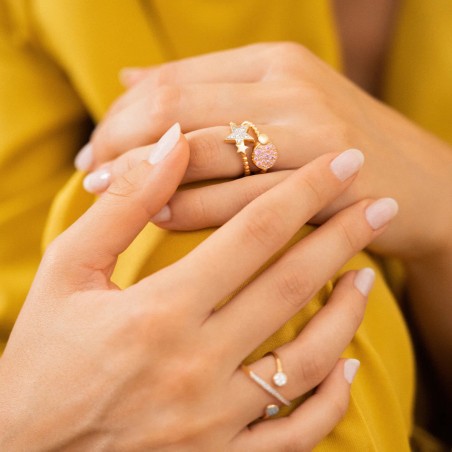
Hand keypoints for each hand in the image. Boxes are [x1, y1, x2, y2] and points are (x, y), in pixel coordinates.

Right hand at [0, 129, 392, 450]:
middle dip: (342, 234)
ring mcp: (215, 420)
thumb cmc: (42, 357)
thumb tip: (172, 145)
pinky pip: (298, 432)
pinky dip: (332, 395)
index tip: (341, 164)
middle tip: (376, 203)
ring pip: (310, 358)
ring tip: (367, 275)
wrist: (27, 450)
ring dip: (348, 311)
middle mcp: (197, 366)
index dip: (303, 191)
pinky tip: (346, 361)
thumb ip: (124, 207)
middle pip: (292, 284)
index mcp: (159, 313)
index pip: (254, 234)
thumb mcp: (68, 271)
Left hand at [77, 43, 451, 260]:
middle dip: (119, 144)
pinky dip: (188, 209)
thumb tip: (129, 81)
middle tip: (91, 176)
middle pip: (173, 109)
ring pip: (198, 151)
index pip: (170, 80)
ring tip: (111, 197)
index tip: (95, 149)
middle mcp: (288, 87)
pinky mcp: (325, 185)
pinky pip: (235, 199)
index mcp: (273, 62)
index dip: (119, 116)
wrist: (424, 189)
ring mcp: (310, 133)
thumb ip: (207, 92)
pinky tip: (159, 217)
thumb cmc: (340, 151)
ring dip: (144, 177)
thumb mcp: (280, 105)